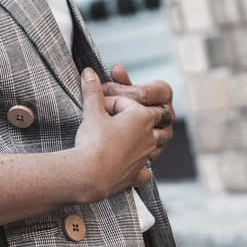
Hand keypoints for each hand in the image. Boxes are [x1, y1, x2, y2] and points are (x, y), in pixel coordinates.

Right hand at [73, 68, 169, 202]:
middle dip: (145, 115)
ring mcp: (145, 156)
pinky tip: (138, 168)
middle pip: (157, 120)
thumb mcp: (92, 111)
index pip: (131, 102)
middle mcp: (150, 136)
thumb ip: (92, 91)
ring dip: (150, 140)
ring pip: (157, 145)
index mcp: (143, 117)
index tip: (100, 107)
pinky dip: (142, 169)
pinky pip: (145, 171)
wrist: (89, 174)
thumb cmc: (93, 141)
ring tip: (138, 138)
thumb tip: (88, 72)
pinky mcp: (137, 174)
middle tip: (130, 114)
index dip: (114, 102)